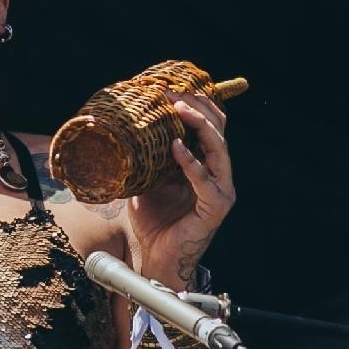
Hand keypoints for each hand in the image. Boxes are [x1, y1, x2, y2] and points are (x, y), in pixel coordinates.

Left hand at [124, 89, 235, 287]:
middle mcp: (216, 172)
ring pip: (219, 147)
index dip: (191, 105)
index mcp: (202, 163)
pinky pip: (206, 180)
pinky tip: (176, 148)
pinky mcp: (216, 207)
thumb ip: (146, 156)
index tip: (167, 90)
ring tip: (178, 110)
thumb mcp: (145, 180)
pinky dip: (192, 162)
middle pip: (218, 129)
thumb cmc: (152, 221)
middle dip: (197, 107)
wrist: (154, 257)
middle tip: (172, 95)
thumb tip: (128, 128)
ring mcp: (219, 189)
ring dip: (199, 125)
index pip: (206, 125)